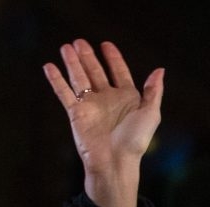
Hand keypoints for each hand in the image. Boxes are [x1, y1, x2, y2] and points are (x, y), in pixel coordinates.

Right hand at [42, 39, 163, 206]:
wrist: (114, 161)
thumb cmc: (135, 141)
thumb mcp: (150, 114)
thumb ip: (154, 91)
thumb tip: (160, 70)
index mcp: (127, 98)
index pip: (119, 72)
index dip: (113, 58)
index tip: (106, 44)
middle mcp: (108, 99)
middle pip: (95, 72)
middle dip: (87, 57)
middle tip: (79, 41)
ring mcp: (90, 105)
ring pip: (79, 78)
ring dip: (72, 63)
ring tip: (66, 47)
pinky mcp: (76, 113)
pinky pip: (64, 93)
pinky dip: (56, 80)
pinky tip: (49, 66)